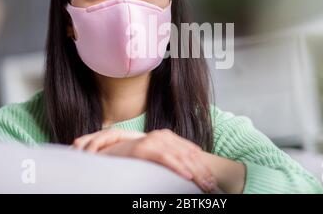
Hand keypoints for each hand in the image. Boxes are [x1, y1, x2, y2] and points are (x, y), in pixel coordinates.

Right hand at [72, 128, 217, 192]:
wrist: (109, 154)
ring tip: (203, 184)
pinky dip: (177, 166)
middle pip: (189, 154)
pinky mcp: (143, 147)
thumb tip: (192, 173)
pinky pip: (165, 157)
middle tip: (211, 186)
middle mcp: (163, 136)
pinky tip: (187, 176)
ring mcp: (153, 140)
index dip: (203, 166)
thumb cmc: (134, 160)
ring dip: (195, 171)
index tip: (212, 181)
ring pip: (180, 156)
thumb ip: (171, 159)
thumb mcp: (157, 159)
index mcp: (168, 137)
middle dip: (202, 171)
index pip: (192, 152)